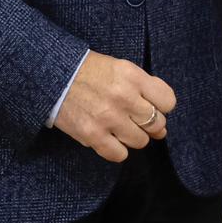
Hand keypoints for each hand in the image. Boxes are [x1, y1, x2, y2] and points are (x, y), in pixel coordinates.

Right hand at [54, 51, 176, 162]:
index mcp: (132, 76)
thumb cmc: (89, 71)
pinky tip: (109, 138)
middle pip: (156, 123)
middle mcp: (123, 97)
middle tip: (134, 119)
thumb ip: (143, 87)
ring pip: (140, 141)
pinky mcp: (93, 135)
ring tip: (119, 127)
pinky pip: (120, 154)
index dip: (162, 106)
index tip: (151, 106)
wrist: (53, 76)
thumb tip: (162, 120)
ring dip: (133, 136)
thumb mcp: (121, 67)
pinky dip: (117, 149)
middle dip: (149, 124)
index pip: (168, 101)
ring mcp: (108, 118)